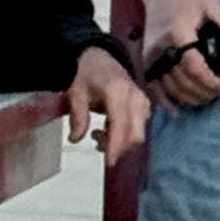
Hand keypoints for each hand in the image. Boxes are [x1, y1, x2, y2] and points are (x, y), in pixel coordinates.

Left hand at [67, 45, 149, 161]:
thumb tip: (75, 139)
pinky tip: (108, 127)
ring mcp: (142, 102)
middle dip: (118, 148)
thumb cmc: (86, 74)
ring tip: (98, 132)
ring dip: (120, 142)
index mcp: (117, 92)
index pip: (121, 125)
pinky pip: (138, 128)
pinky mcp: (144, 106)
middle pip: (135, 135)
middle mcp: (135, 98)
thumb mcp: (76, 93)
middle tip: (96, 142)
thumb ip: (78, 117)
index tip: (108, 162)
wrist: (98, 57)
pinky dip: (124, 135)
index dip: (115, 146)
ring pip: (138, 134)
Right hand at [141, 0, 219, 110]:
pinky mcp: (146, 60)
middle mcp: (162, 46)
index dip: (209, 81)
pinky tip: (176, 111)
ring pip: (168, 86)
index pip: (193, 65)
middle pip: (181, 80)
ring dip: (187, 98)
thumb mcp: (212, 3)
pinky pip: (153, 86)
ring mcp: (151, 55)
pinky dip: (164, 101)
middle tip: (217, 95)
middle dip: (202, 92)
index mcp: (179, 32)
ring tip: (204, 100)